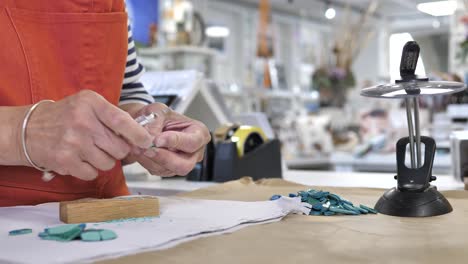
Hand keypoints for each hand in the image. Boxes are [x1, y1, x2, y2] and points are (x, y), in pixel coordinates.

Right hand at [22, 90, 153, 180]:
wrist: (28, 129)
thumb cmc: (65, 116)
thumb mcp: (88, 105)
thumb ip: (113, 117)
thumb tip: (140, 138)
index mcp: (91, 104)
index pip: (122, 121)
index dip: (138, 134)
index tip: (146, 141)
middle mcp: (83, 122)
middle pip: (120, 148)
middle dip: (118, 150)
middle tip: (107, 145)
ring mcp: (73, 142)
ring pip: (108, 163)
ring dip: (103, 160)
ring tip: (90, 150)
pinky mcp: (65, 160)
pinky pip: (92, 173)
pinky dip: (89, 170)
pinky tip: (79, 159)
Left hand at [124, 103, 210, 176]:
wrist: (148, 123)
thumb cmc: (159, 116)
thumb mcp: (157, 111)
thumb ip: (155, 123)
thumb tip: (151, 139)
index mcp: (199, 133)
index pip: (192, 142)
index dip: (175, 142)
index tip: (158, 139)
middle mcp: (195, 152)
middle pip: (184, 165)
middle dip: (163, 158)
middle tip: (147, 149)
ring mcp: (183, 163)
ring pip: (168, 170)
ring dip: (150, 160)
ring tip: (138, 147)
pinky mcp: (169, 169)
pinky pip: (158, 171)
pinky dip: (146, 162)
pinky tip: (140, 152)